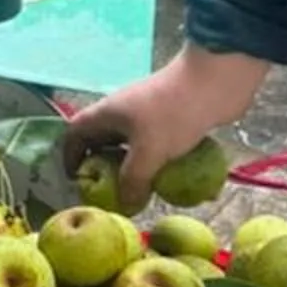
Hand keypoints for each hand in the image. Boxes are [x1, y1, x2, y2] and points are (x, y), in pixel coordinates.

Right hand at [64, 46, 269, 202]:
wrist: (215, 81)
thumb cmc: (173, 114)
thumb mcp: (149, 153)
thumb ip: (133, 181)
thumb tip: (125, 206)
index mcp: (107, 113)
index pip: (74, 133)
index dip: (70, 156)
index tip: (78, 180)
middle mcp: (122, 111)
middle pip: (102, 139)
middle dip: (105, 166)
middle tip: (113, 191)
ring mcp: (147, 112)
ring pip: (131, 143)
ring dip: (134, 165)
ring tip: (143, 189)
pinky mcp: (171, 116)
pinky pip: (157, 143)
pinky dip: (159, 160)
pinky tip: (173, 177)